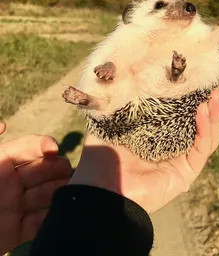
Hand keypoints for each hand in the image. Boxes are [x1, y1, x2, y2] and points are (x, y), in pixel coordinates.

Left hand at [0, 123, 71, 253]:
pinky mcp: (17, 231)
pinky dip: (52, 216)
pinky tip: (63, 210)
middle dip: (57, 167)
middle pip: (42, 169)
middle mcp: (10, 183)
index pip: (27, 147)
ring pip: (45, 193)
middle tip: (69, 170)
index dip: (42, 145)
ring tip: (73, 187)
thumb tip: (4, 124)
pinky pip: (39, 221)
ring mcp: (15, 206)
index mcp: (1, 163)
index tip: (53, 149)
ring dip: (60, 189)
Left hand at [69, 86, 218, 212]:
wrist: (103, 188)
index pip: (180, 115)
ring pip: (206, 136)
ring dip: (214, 115)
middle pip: (199, 125)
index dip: (192, 98)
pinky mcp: (186, 173)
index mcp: (155, 135)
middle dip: (211, 105)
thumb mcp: (108, 122)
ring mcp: (180, 160)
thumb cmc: (102, 157)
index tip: (199, 80)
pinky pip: (201, 149)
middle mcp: (171, 147)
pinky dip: (205, 129)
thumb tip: (117, 76)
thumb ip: (115, 103)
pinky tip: (203, 110)